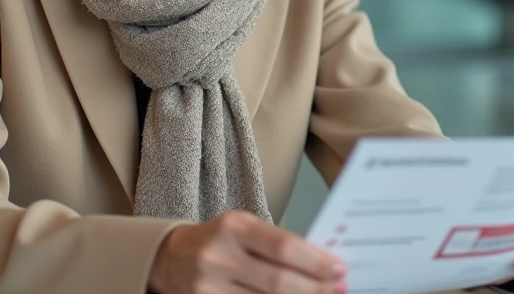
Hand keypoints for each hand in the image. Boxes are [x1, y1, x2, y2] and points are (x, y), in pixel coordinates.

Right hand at [148, 210, 348, 293]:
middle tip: (340, 289)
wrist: (173, 259)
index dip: (315, 261)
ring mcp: (210, 286)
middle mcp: (219, 256)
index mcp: (234, 227)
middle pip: (278, 281)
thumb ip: (278, 244)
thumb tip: (323, 262)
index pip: (282, 246)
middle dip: (315, 288)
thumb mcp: (244, 229)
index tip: (340, 269)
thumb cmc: (219, 241)